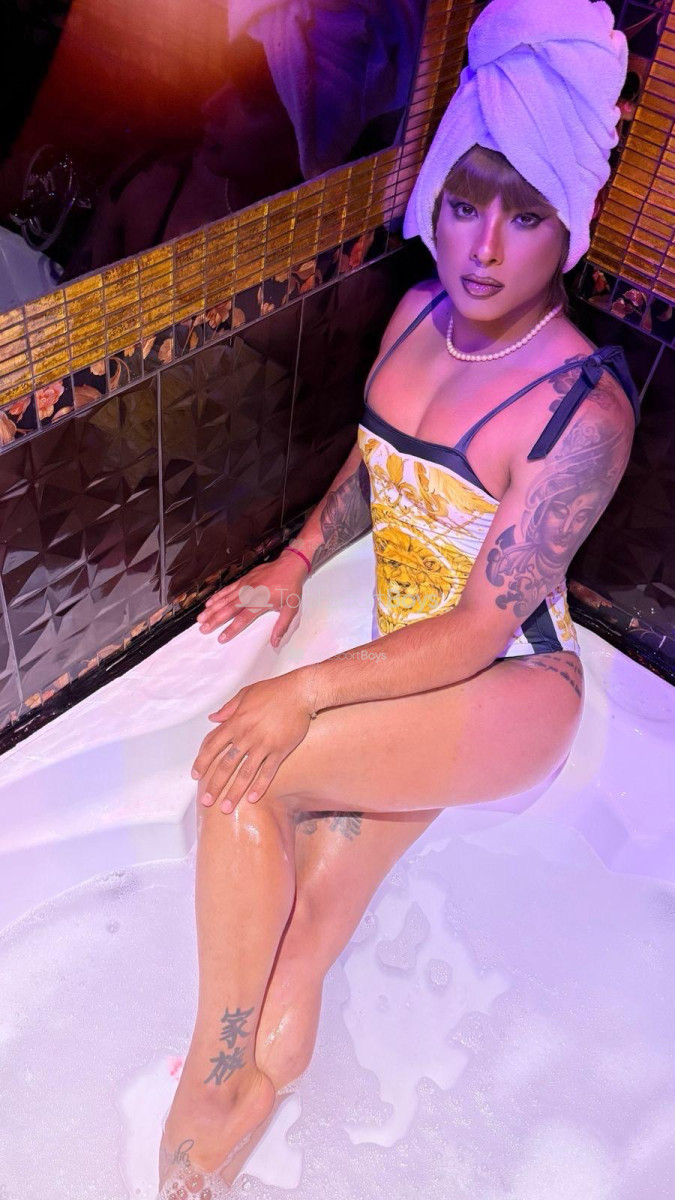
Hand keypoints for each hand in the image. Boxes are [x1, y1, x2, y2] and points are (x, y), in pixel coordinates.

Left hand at [191, 669, 316, 813]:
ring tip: (226, 808)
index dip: (202, 762)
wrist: (300, 692)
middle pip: (225, 765)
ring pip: (245, 773)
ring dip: (234, 792)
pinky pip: (268, 772)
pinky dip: (259, 786)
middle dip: (214, 785)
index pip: (213, 746)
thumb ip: (228, 709)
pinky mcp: (280, 750)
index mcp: (236, 722)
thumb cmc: (273, 690)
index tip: (196, 776)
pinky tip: (252, 799)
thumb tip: (212, 718)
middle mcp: (246, 736)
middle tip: (206, 801)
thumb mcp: (246, 694)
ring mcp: (264, 744)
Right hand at [196, 551, 307, 647]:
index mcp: (260, 603)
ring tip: (200, 618)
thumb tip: (275, 643)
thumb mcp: (291, 609)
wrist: (290, 565)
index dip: (231, 629)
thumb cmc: (290, 588)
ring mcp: (244, 586)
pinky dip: (217, 596)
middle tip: (203, 629)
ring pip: (224, 599)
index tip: (221, 638)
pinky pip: (227, 589)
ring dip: (212, 609)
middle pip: (228, 609)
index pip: (242, 619)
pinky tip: (209, 602)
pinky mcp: (243, 580)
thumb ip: (281, 626)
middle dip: (214, 620)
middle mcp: (249, 594)